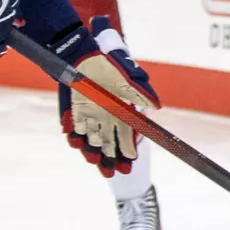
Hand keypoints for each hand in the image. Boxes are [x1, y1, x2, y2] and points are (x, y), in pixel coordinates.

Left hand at [53, 17, 159, 176]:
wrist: (83, 56)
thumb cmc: (109, 67)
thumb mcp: (128, 78)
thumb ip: (141, 92)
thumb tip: (156, 106)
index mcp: (122, 113)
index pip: (127, 137)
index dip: (128, 153)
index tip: (128, 166)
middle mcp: (108, 118)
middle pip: (110, 144)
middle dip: (110, 160)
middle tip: (110, 174)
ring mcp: (91, 116)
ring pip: (92, 140)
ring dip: (91, 151)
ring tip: (91, 159)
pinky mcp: (76, 112)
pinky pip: (75, 128)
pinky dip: (74, 135)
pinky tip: (75, 140)